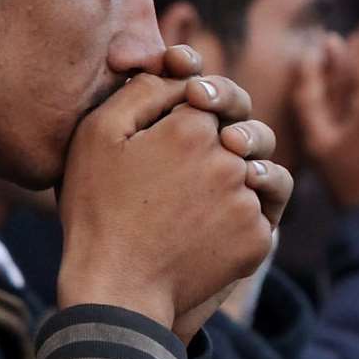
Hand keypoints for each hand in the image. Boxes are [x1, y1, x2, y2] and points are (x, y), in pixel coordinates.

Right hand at [57, 65, 289, 339]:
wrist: (118, 288)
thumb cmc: (98, 208)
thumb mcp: (98, 134)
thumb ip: (142, 90)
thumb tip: (177, 70)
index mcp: (194, 125)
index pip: (208, 98)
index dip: (192, 107)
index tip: (172, 127)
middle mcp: (231, 159)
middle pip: (240, 132)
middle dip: (223, 139)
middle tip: (186, 168)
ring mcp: (248, 201)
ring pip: (257, 172)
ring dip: (238, 177)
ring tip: (199, 197)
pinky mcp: (259, 239)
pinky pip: (260, 215)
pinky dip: (239, 218)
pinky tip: (206, 230)